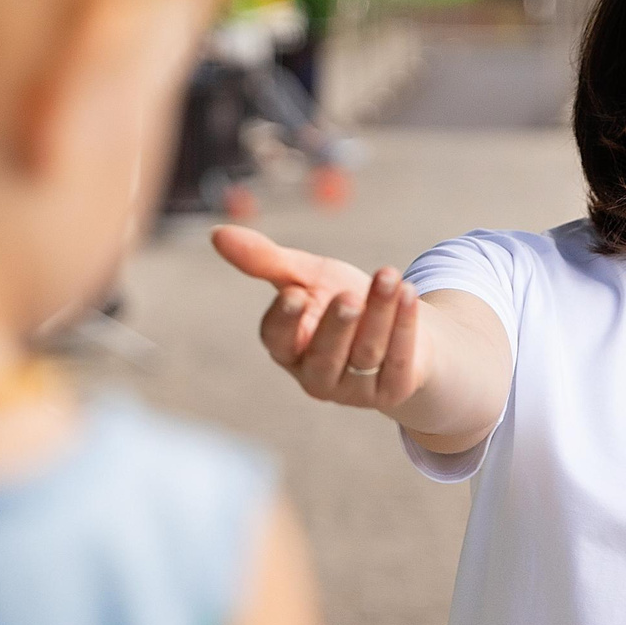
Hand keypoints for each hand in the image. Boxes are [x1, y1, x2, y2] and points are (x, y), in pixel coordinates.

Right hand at [212, 224, 429, 411]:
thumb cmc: (343, 297)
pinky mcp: (390, 391)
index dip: (285, 320)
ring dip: (379, 313)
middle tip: (349, 295)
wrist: (399, 323)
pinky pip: (398, 360)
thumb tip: (216, 233)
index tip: (296, 293)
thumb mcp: (307, 275)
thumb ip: (266, 260)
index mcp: (288, 349)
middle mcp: (316, 376)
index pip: (278, 340)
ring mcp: (354, 390)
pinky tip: (408, 294)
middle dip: (339, 324)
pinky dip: (404, 326)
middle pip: (325, 353)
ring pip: (366, 353)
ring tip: (391, 276)